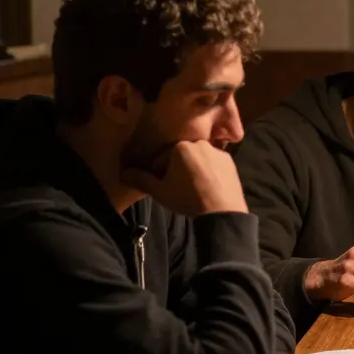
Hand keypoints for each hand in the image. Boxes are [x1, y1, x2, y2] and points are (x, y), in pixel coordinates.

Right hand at [121, 141, 247, 215]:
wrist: (222, 211)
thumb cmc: (188, 199)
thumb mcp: (159, 191)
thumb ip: (140, 179)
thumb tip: (124, 172)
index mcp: (180, 146)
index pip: (162, 158)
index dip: (159, 174)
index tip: (163, 186)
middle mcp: (200, 143)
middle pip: (180, 156)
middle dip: (176, 169)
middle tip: (178, 188)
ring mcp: (217, 151)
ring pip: (197, 159)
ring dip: (192, 170)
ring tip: (193, 189)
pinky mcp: (229, 160)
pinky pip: (212, 163)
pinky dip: (208, 172)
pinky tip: (207, 187)